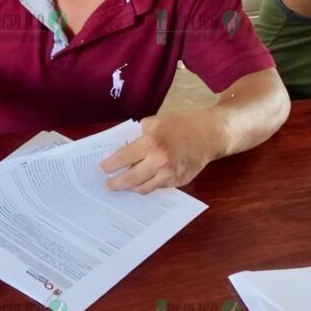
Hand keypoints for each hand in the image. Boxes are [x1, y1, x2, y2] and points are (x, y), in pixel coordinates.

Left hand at [99, 111, 223, 192]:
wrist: (209, 134)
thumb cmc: (180, 124)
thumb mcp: (155, 122)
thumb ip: (137, 136)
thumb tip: (121, 149)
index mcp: (151, 143)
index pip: (123, 158)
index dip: (110, 165)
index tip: (101, 169)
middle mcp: (160, 161)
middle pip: (131, 179)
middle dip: (116, 183)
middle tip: (108, 184)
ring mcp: (170, 174)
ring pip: (144, 188)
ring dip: (131, 188)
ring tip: (124, 185)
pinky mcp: (179, 182)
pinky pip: (158, 187)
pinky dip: (148, 185)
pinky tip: (142, 182)